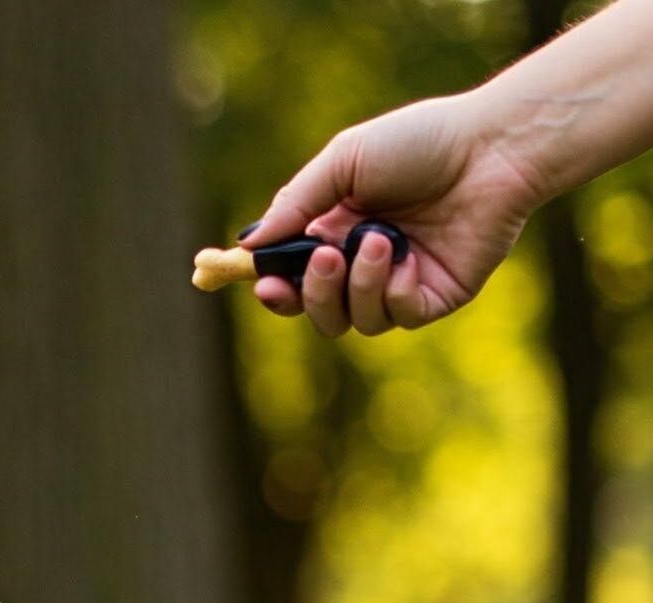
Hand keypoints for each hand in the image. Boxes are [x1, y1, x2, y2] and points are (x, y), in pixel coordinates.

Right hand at [241, 93, 550, 336]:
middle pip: (317, 311)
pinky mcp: (435, 297)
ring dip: (357, 286)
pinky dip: (394, 291)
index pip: (291, 278)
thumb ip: (296, 203)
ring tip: (380, 241)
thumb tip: (248, 246)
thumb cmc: (421, 142)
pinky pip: (397, 318)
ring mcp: (399, 284)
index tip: (263, 283)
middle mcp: (362, 265)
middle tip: (325, 258)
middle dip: (312, 293)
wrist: (493, 147)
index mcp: (334, 232)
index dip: (274, 288)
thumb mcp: (345, 160)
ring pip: (353, 320)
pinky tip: (410, 257)